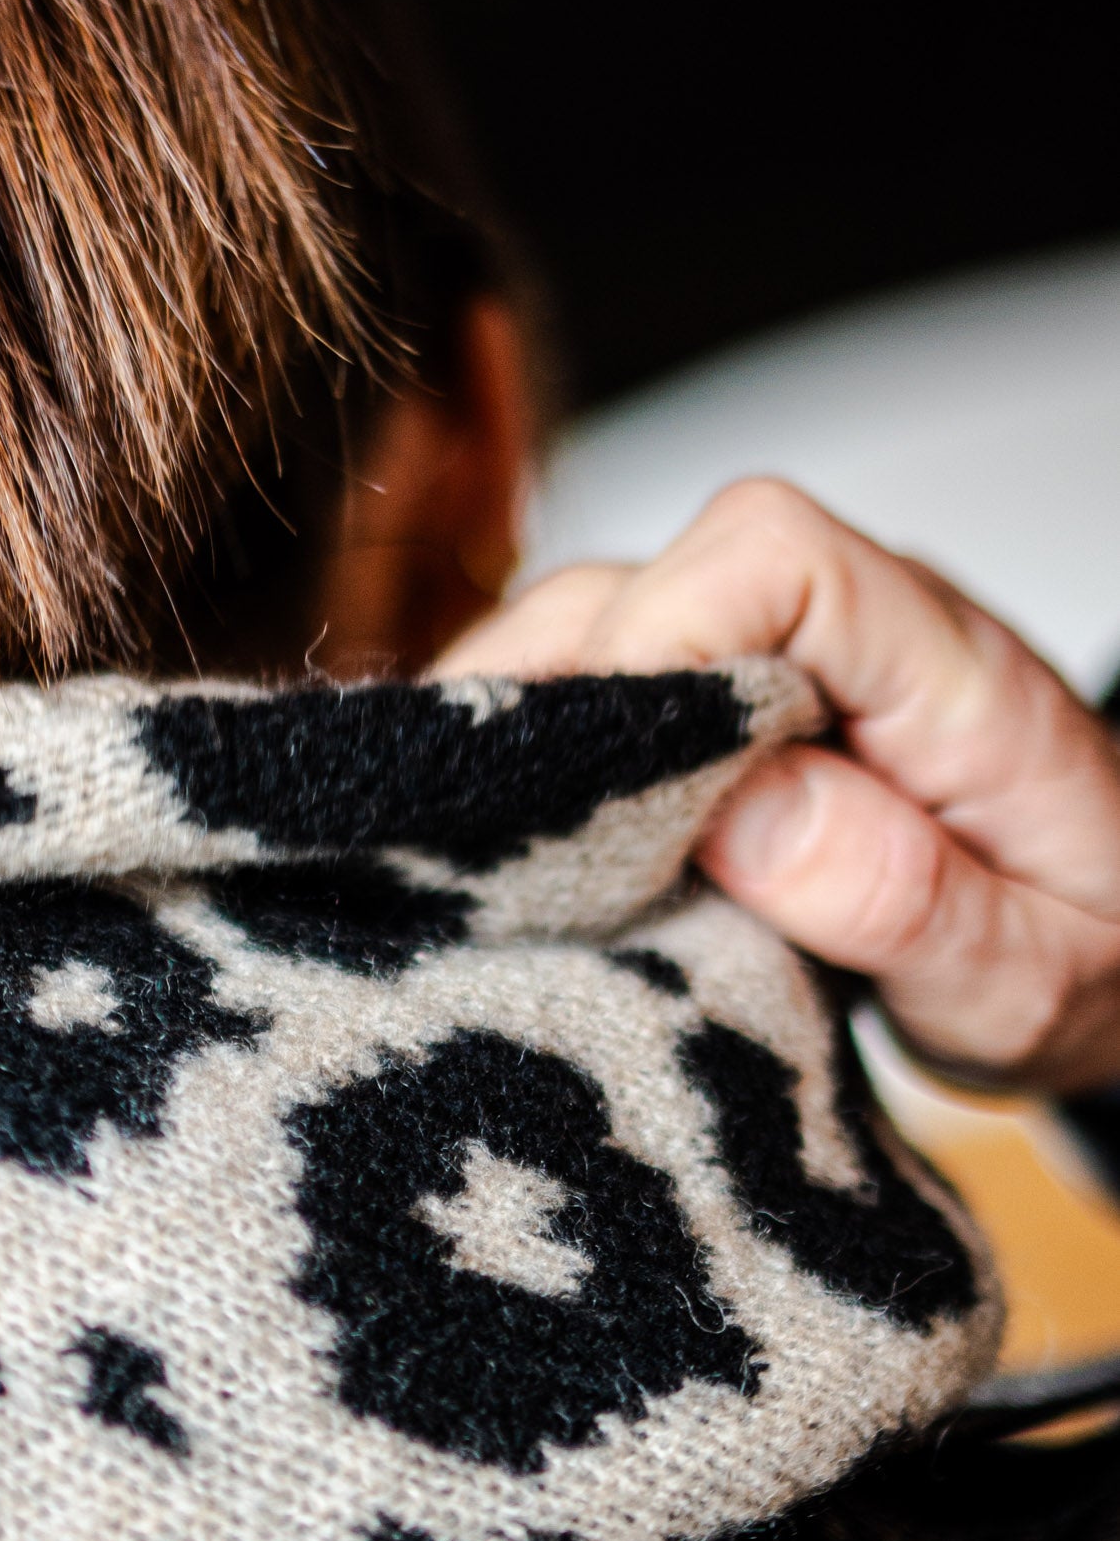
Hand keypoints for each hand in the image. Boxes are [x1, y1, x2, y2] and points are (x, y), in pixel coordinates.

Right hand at [440, 477, 1119, 1097]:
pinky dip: (538, 745)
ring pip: (600, 621)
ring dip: (527, 727)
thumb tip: (746, 815)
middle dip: (550, 701)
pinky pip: (603, 674)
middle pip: (652, 579)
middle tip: (496, 851)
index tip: (591, 791)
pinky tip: (509, 835)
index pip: (773, 558)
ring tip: (481, 853)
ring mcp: (790, 656)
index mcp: (952, 675)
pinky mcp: (734, 696)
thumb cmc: (1085, 956)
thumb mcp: (1028, 982)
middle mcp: (859, 631)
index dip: (655, 642)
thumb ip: (905, 898)